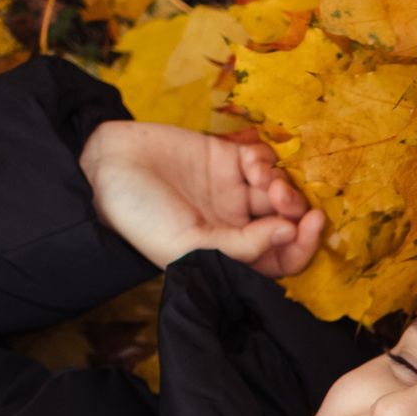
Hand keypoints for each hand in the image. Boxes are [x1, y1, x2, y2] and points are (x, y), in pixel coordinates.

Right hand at [80, 120, 324, 276]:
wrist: (103, 170)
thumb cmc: (140, 217)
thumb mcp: (189, 243)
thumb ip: (241, 245)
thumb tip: (289, 233)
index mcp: (230, 254)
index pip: (282, 257)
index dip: (304, 245)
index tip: (313, 225)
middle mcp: (237, 225)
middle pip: (289, 221)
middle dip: (295, 209)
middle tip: (280, 196)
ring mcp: (233, 191)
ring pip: (279, 188)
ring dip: (281, 182)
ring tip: (262, 177)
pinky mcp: (225, 158)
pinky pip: (261, 159)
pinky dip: (265, 158)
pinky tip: (249, 160)